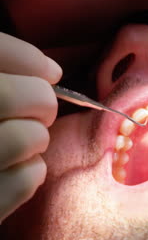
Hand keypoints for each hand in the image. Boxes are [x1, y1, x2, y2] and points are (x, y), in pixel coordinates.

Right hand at [0, 32, 61, 222]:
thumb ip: (0, 73)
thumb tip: (51, 71)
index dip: (25, 58)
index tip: (49, 70)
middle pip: (11, 96)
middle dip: (40, 100)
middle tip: (41, 109)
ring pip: (25, 139)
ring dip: (36, 138)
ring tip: (24, 142)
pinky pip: (26, 181)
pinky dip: (32, 172)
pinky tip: (18, 169)